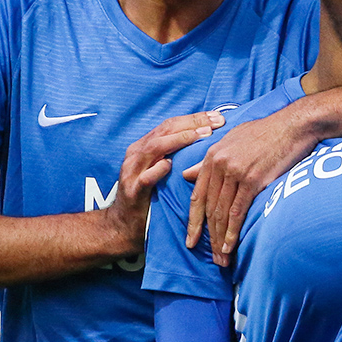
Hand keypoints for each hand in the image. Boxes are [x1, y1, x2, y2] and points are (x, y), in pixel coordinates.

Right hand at [104, 111, 224, 254]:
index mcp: (144, 146)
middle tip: (216, 121)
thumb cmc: (149, 195)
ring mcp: (132, 171)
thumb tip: (206, 140)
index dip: (194, 118)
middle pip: (165, 130)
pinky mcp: (132, 191)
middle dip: (192, 123)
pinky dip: (157, 170)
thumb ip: (176, 154)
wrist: (123, 224)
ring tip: (202, 135)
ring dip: (180, 140)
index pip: (171, 125)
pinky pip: (146, 178)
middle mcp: (136, 153)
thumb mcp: (161, 170)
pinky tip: (170, 164)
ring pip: (155, 147)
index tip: (217, 116)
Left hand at [182, 106, 315, 266]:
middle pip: (209, 208)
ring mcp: (235, 172)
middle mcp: (219, 165)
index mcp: (212, 156)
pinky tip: (230, 246)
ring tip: (221, 259)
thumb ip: (208, 159)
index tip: (191, 239)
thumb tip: (187, 174)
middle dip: (208, 236)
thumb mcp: (232, 140)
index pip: (198, 195)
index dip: (194, 220)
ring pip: (222, 213)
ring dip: (221, 239)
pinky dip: (233, 232)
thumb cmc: (266, 131)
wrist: (293, 125)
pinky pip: (238, 211)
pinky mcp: (252, 180)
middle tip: (210, 258)